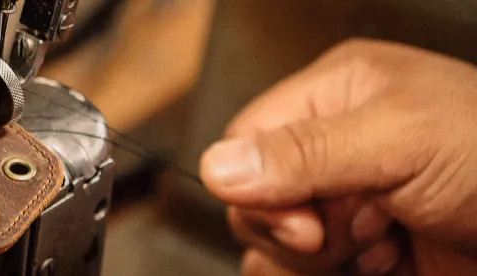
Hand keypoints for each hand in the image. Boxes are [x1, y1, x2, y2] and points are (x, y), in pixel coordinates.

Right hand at [200, 38, 476, 274]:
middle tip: (353, 233)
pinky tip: (381, 265)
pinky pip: (301, 274)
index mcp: (336, 94)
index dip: (258, 188)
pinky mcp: (359, 252)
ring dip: (316, 262)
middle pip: (256, 199)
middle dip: (297, 230)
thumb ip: (307, 151)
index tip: (304, 222)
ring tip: (379, 247)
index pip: (249, 140)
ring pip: (273, 245)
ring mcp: (345, 203)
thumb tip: (219, 167)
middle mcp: (333, 147)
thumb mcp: (403, 138)